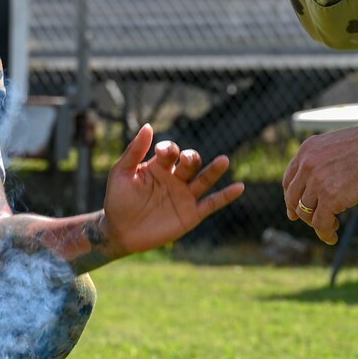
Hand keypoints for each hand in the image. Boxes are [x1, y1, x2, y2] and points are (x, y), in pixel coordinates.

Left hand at [100, 123, 244, 256]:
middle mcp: (175, 178)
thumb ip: (134, 151)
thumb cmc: (118, 200)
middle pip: (190, 162)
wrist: (119, 231)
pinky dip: (226, 196)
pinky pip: (212, 203)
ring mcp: (185, 196)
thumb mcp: (121, 173)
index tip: (162, 153)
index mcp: (159, 166)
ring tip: (224, 160)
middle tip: (185, 159)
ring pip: (204, 179)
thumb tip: (148, 126)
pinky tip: (239, 188)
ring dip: (214, 170)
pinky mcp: (191, 214)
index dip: (169, 149)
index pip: (171, 151)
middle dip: (190, 158)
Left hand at [281, 122, 357, 244]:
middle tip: (312, 221)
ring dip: (317, 223)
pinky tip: (332, 237)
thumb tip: (322, 185)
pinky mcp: (330, 198)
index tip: (294, 209)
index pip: (289, 180)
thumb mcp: (335, 147)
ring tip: (332, 226)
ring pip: (306, 213)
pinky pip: (320, 223)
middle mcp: (307, 165)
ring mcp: (317, 182)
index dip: (291, 198)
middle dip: (302, 213)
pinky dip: (325, 233)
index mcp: (307, 151)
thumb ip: (323, 162)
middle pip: (294, 198)